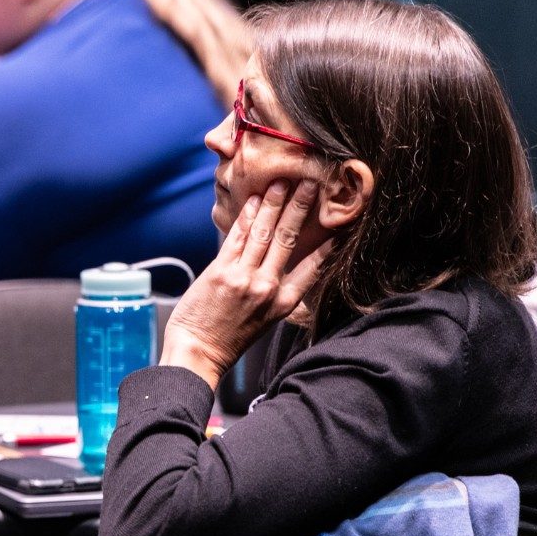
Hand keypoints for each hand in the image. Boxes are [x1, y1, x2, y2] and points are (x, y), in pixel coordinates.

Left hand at [160, 179, 331, 386]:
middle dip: (300, 208)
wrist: (198, 353)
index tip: (338, 221)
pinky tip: (255, 200)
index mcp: (284, 302)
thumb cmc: (228, 339)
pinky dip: (246, 216)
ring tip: (282, 182)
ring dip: (274, 204)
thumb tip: (279, 262)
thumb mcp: (265, 320)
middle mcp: (267, 287)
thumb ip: (274, 291)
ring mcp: (244, 278)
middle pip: (288, 239)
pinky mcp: (220, 271)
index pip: (313, 264)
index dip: (326, 240)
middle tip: (311, 184)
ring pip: (263, 232)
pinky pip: (236, 237)